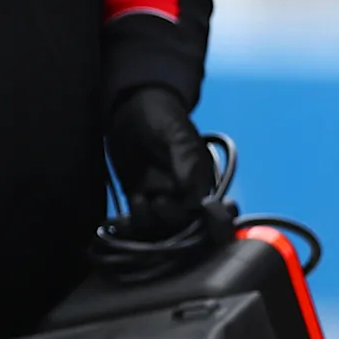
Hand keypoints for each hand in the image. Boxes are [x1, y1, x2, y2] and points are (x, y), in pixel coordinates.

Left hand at [106, 85, 216, 237]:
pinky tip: (129, 207)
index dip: (207, 222)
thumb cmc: (162, 117)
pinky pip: (138, 222)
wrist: (130, 109)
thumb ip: (186, 161)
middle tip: (158, 202)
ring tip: (141, 200)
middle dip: (172, 221)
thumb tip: (193, 192)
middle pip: (184, 226)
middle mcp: (184, 196)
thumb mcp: (177, 135)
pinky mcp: (138, 200)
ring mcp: (160, 199)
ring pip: (160, 229)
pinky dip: (132, 223)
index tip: (191, 213)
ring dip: (150, 223)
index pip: (209, 212)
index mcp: (202, 182)